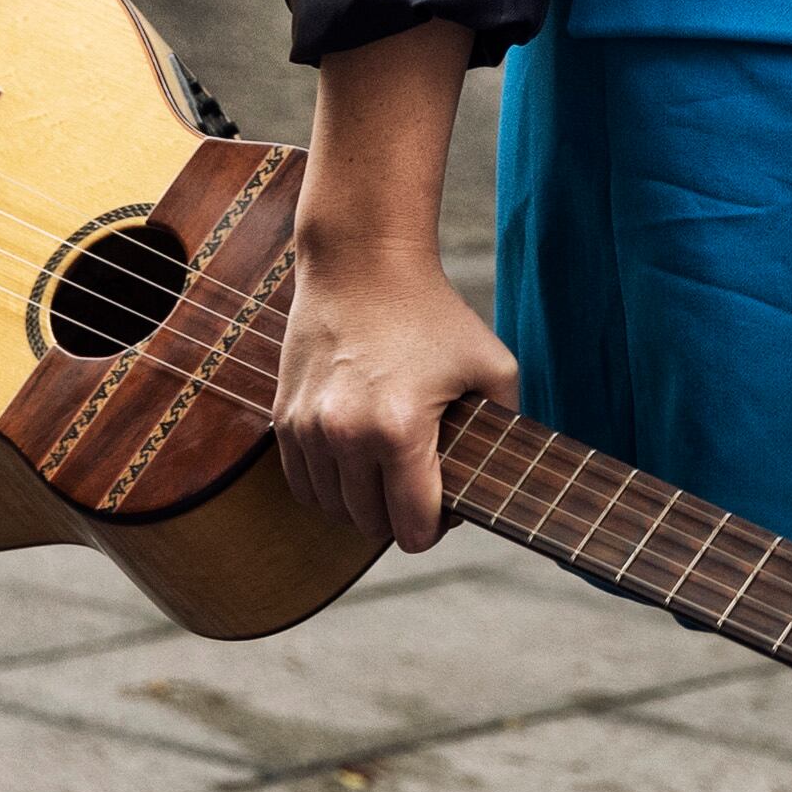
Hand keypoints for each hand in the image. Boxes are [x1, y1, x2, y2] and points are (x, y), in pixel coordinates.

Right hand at [273, 243, 517, 553]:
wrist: (362, 261)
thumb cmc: (432, 312)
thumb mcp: (493, 363)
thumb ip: (508, 424)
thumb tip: (505, 476)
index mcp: (400, 431)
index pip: (412, 530)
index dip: (437, 529)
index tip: (448, 508)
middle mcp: (345, 436)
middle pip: (371, 526)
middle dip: (401, 518)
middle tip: (422, 489)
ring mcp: (308, 429)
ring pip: (333, 510)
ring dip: (362, 505)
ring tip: (388, 475)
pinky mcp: (284, 418)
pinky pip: (302, 485)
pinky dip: (329, 488)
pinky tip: (355, 464)